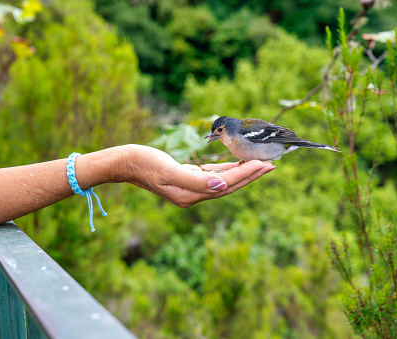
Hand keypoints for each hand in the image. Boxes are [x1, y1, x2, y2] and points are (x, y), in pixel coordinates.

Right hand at [115, 145, 273, 206]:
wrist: (124, 163)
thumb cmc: (144, 163)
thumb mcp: (169, 170)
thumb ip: (196, 180)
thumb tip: (223, 186)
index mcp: (190, 195)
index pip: (226, 184)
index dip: (246, 173)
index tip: (264, 164)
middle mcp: (192, 194)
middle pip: (228, 185)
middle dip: (250, 175)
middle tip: (271, 164)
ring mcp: (189, 188)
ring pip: (222, 181)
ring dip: (241, 172)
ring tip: (259, 163)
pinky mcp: (186, 179)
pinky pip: (212, 176)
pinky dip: (225, 170)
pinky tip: (235, 164)